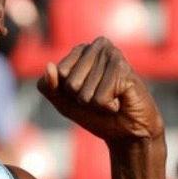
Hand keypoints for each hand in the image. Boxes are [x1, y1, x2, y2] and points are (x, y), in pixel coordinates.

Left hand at [39, 38, 164, 142]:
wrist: (128, 132)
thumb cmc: (97, 114)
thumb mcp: (64, 103)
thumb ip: (49, 87)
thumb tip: (49, 66)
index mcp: (82, 49)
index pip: (58, 73)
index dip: (68, 92)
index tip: (86, 93)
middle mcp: (98, 46)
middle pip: (70, 83)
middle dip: (82, 98)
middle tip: (101, 97)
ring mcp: (113, 55)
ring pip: (84, 92)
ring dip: (96, 103)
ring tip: (112, 98)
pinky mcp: (124, 69)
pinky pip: (99, 98)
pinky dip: (108, 107)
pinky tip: (120, 101)